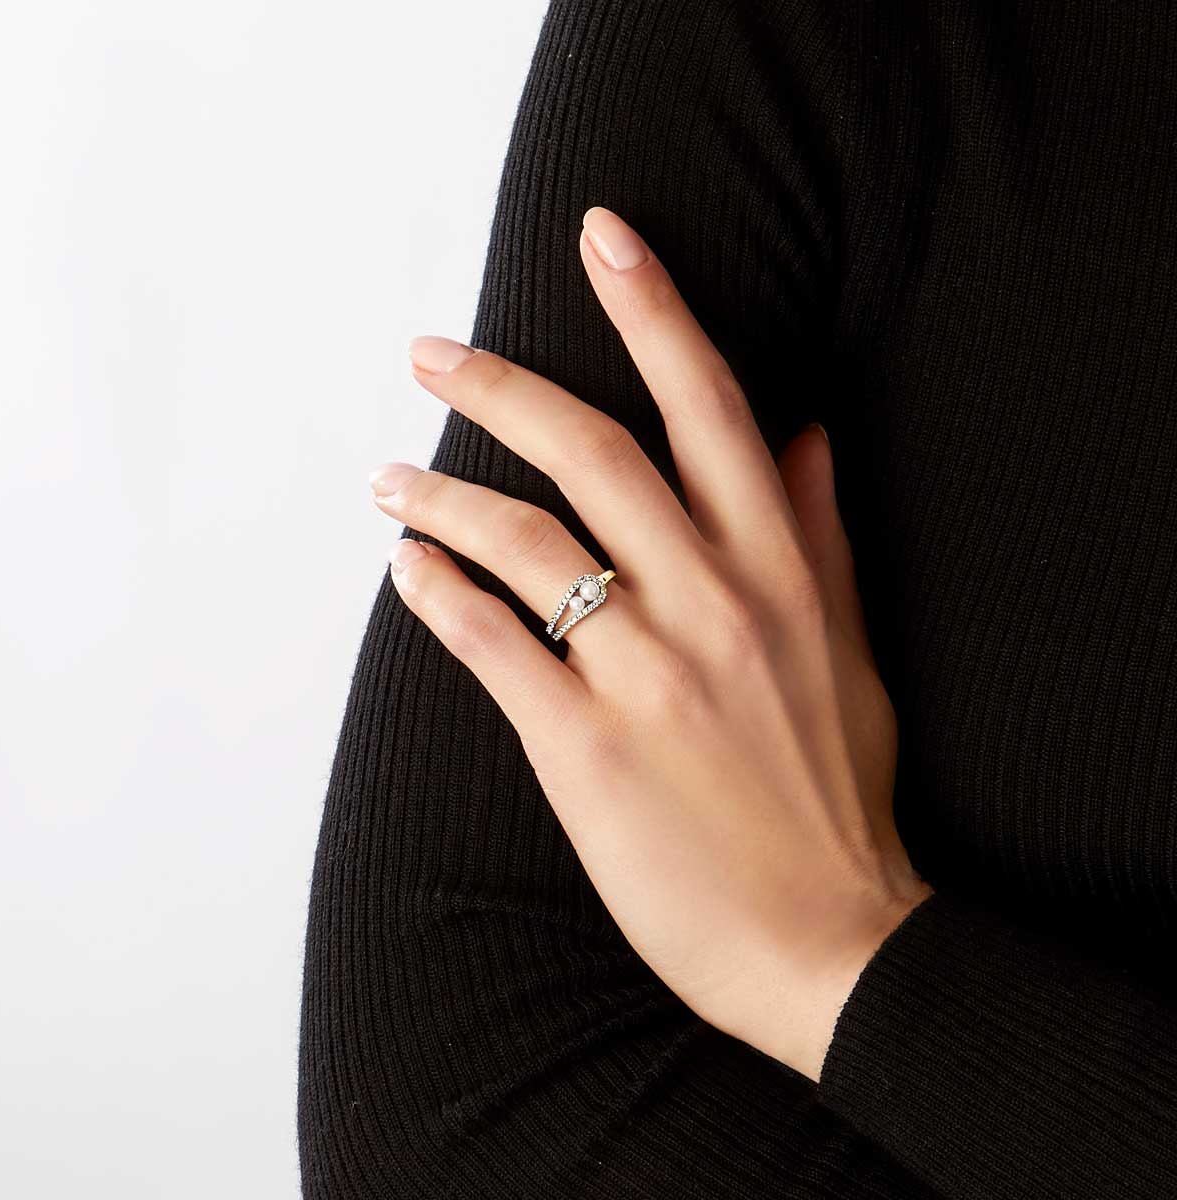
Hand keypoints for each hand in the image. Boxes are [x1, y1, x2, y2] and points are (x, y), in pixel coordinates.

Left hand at [369, 206, 932, 1081]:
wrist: (832, 940)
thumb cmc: (841, 797)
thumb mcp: (851, 653)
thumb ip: (819, 537)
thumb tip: (803, 435)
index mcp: (779, 571)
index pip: (709, 406)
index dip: (654, 310)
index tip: (602, 236)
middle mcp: (711, 603)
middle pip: (590, 452)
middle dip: (500, 383)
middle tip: (430, 348)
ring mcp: (644, 674)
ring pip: (520, 541)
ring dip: (441, 493)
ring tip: (387, 477)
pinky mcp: (584, 749)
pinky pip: (490, 646)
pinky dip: (437, 594)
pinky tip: (404, 568)